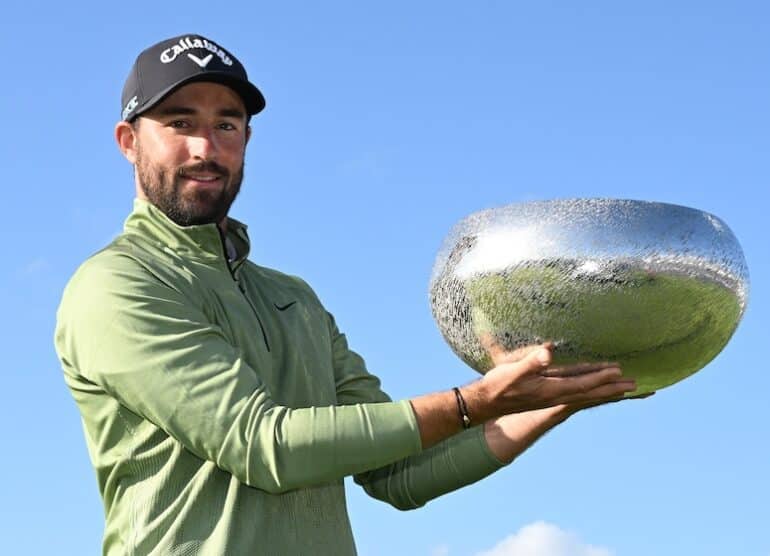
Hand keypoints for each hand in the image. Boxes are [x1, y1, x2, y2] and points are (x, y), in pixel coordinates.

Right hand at [464, 341, 637, 422]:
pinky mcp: (549, 395)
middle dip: (613, 389)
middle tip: (638, 385)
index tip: (619, 371)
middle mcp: (556, 397)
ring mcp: (554, 398)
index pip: (582, 385)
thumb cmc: (497, 385)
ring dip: (607, 391)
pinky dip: (593, 390)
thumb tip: (549, 351)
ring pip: (587, 395)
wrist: (486, 403)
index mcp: (550, 391)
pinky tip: (597, 385)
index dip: (600, 378)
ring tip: (627, 389)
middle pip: (591, 394)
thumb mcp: (512, 371)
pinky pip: (578, 393)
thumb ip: (531, 362)